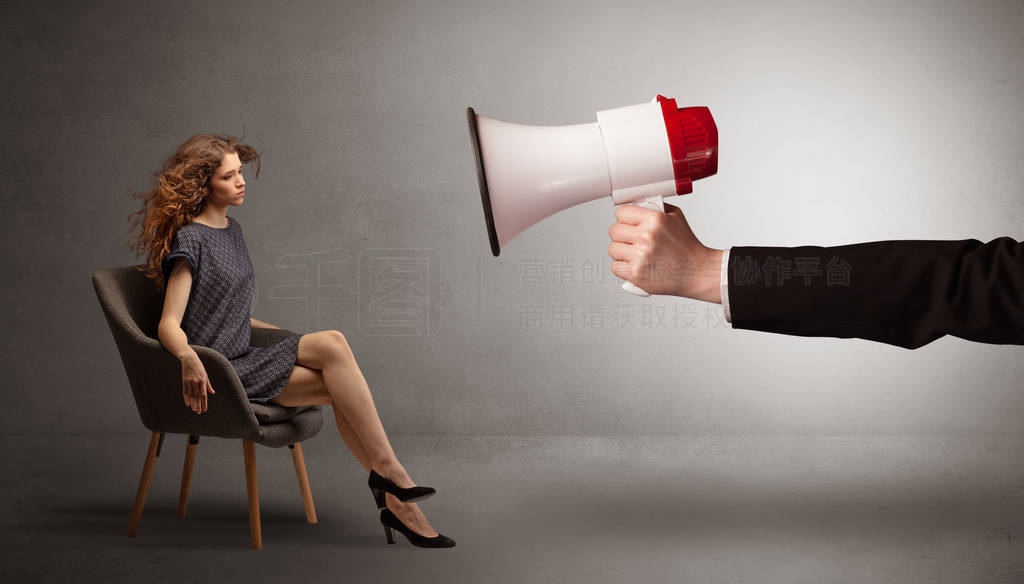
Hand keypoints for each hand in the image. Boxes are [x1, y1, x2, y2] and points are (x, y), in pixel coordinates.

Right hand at [180, 352, 214, 413]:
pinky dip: (186, 398)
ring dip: (193, 403)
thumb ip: (208, 385)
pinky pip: (185, 392)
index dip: (204, 403)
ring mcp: (189, 382)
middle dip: (198, 405)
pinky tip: (188, 404)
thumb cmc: (199, 367)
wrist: (189, 360)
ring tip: (194, 410)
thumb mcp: (205, 375)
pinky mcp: (184, 381)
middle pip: (197, 396)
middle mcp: (196, 382)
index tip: (205, 409)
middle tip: (199, 412)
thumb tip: (212, 392)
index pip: (204, 394)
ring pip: (191, 395)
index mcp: (203, 381)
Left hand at [608, 202, 722, 302]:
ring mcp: (640, 256)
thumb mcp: (676, 218)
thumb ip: (656, 208)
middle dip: (622, 235)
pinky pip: (615, 267)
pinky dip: (622, 267)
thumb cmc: (687, 247)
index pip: (621, 213)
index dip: (624, 218)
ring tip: (634, 253)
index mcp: (655, 220)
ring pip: (613, 249)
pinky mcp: (636, 274)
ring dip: (621, 252)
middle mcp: (646, 237)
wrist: (697, 271)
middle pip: (614, 231)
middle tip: (631, 239)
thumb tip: (637, 204)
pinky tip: (634, 265)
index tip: (627, 222)